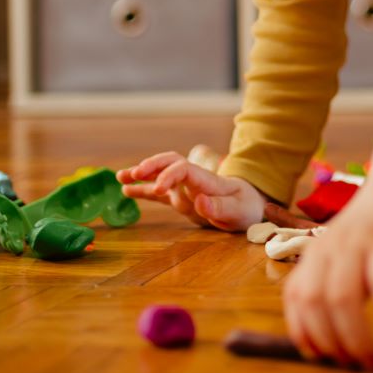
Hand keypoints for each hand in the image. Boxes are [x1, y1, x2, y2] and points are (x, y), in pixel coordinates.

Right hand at [116, 151, 264, 230]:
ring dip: (142, 173)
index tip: (158, 189)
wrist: (251, 207)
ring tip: (121, 177)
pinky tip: (125, 191)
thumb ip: (219, 207)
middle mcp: (193, 179)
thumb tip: (198, 200)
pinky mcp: (180, 197)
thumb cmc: (246, 208)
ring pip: (161, 173)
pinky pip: (158, 191)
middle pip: (171, 161)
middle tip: (134, 173)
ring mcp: (185, 187)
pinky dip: (143, 190)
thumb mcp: (239, 211)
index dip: (168, 175)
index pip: (184, 169)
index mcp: (207, 180)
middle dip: (152, 165)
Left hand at [282, 179, 372, 369]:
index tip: (320, 356)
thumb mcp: (348, 252)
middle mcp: (332, 247)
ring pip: (342, 297)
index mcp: (317, 253)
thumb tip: (336, 335)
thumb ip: (338, 283)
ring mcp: (361, 242)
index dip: (303, 332)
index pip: (295, 297)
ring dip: (356, 337)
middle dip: (330, 342)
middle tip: (352, 363)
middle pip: (314, 302)